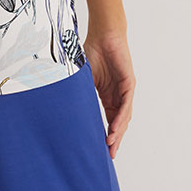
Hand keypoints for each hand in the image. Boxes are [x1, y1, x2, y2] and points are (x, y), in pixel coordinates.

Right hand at [85, 29, 134, 157]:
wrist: (102, 35)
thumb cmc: (91, 52)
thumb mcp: (82, 79)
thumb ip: (78, 93)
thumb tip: (61, 107)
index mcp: (107, 95)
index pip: (108, 120)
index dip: (105, 134)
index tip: (99, 150)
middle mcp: (117, 95)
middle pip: (118, 122)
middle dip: (113, 139)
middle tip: (108, 156)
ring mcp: (124, 90)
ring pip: (123, 116)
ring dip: (117, 132)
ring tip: (110, 145)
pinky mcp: (129, 83)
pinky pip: (126, 104)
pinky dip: (121, 117)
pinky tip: (116, 129)